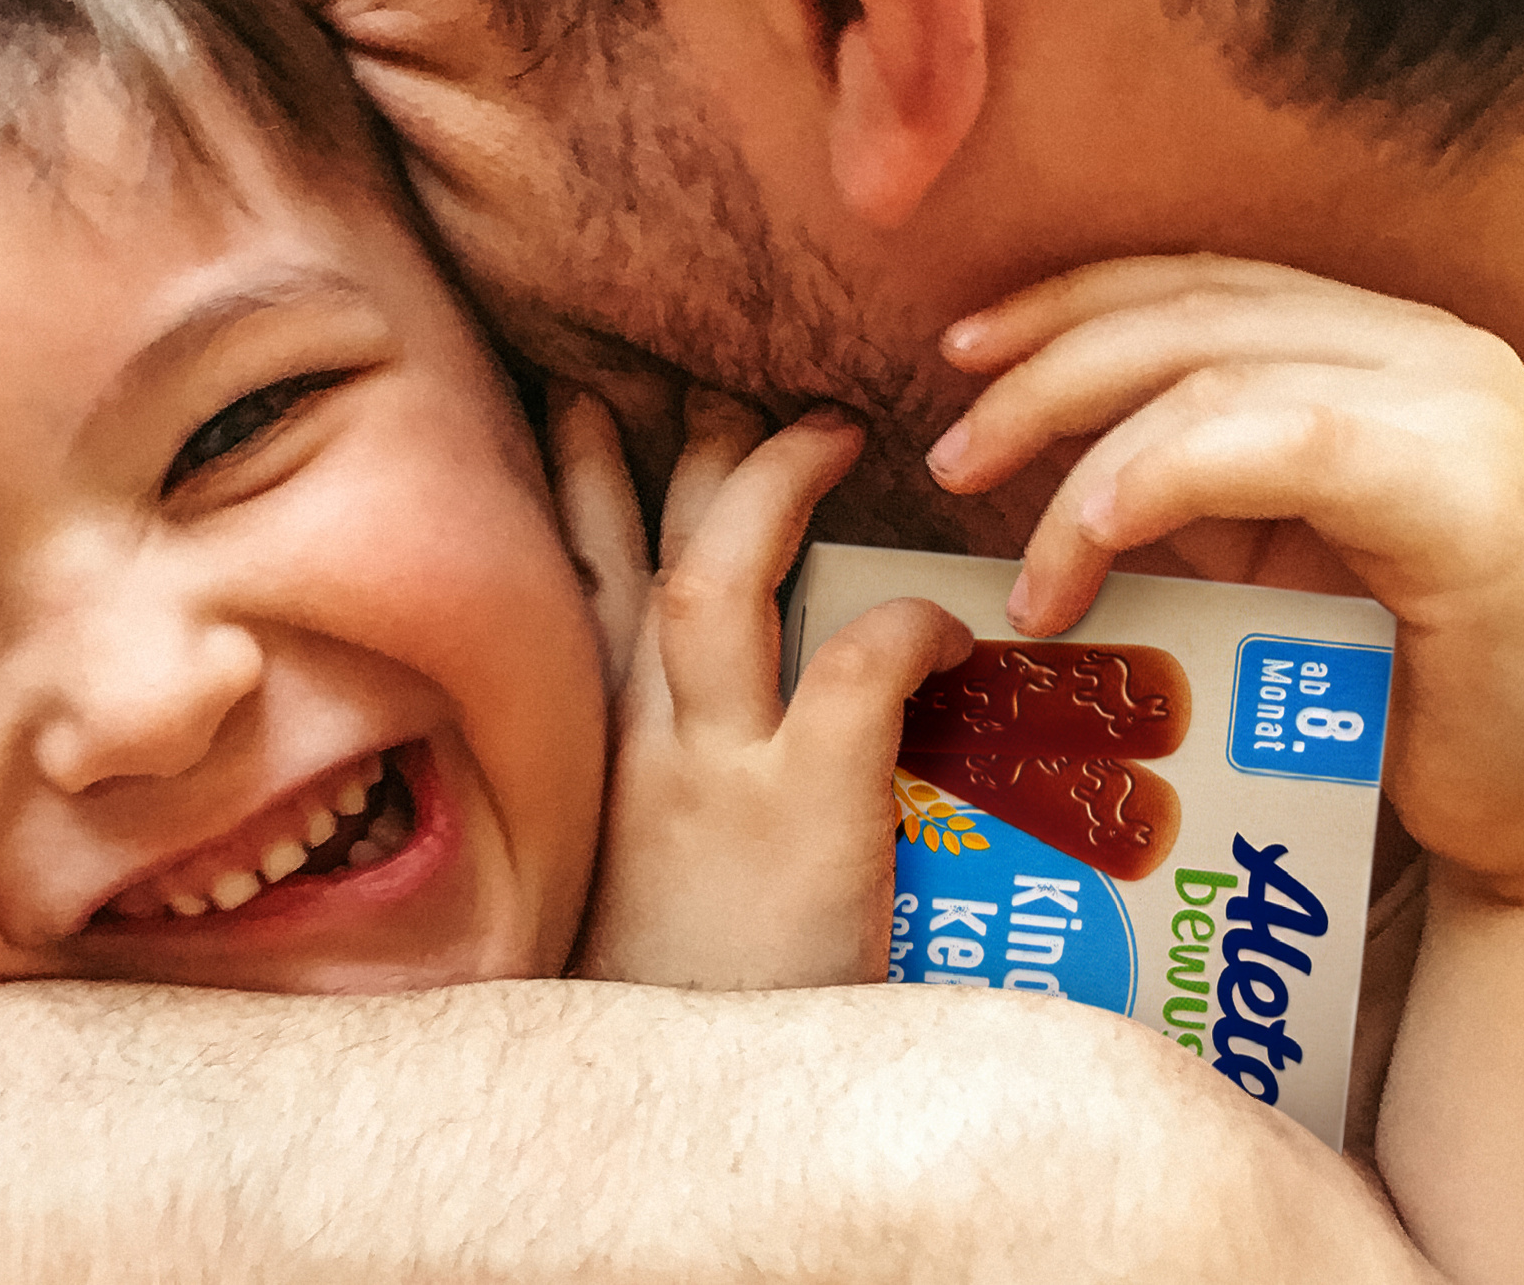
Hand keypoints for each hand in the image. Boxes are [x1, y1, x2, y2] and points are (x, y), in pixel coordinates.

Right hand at [557, 387, 970, 988]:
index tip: (589, 407)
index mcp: (594, 759)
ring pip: (713, 576)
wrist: (667, 1142)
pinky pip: (860, 668)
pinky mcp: (803, 815)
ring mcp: (712, 773)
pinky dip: (907, 623)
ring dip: (767, 486)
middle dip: (672, 448)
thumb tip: (729, 783)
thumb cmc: (685, 1021)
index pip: (571, 586)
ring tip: (829, 432)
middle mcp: (633, 743)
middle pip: (636, 549)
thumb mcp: (643, 900)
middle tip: (717, 381)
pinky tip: (952, 620)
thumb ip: (673, 818)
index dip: (580, 487)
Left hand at [924, 255, 1523, 897]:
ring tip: (1026, 565)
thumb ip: (1183, 487)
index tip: (958, 354)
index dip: (1066, 303)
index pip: (1197, 284)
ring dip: (1086, 461)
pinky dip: (1168, 475)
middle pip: (1190, 316)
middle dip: (1044, 375)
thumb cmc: (1400, 699)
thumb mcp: (1269, 560)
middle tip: (948, 458)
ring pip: (1219, 380)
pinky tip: (1094, 533)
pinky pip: (1283, 444)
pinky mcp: (1470, 492)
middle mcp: (1431, 350)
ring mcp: (1462, 409)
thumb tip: (1017, 453)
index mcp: (1382, 347)